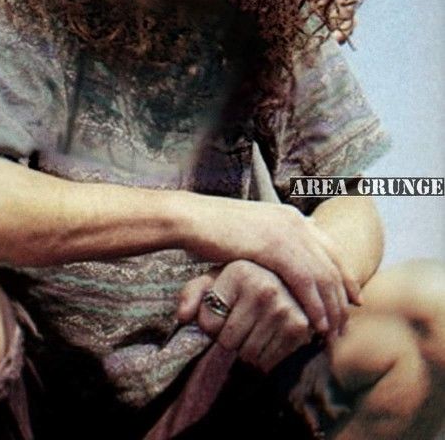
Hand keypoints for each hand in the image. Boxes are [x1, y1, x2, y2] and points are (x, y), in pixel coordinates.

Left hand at [178, 261, 312, 371]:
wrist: (287, 286)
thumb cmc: (242, 285)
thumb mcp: (215, 280)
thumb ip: (192, 293)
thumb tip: (182, 316)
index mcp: (240, 272)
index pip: (209, 322)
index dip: (208, 326)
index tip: (218, 316)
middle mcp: (264, 288)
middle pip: (228, 341)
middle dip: (227, 340)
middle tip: (236, 326)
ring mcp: (284, 308)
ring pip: (248, 355)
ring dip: (244, 351)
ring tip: (250, 332)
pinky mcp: (299, 328)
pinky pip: (267, 362)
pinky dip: (262, 359)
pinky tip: (265, 339)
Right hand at [195, 199, 359, 335]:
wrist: (194, 219)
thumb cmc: (216, 228)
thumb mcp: (254, 230)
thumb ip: (276, 238)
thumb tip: (289, 252)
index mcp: (291, 216)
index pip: (331, 248)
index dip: (345, 275)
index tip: (354, 298)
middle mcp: (295, 222)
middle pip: (332, 264)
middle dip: (343, 297)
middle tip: (347, 323)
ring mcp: (287, 233)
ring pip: (323, 276)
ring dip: (332, 307)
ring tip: (334, 332)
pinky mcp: (276, 247)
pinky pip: (305, 282)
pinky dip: (314, 305)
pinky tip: (317, 324)